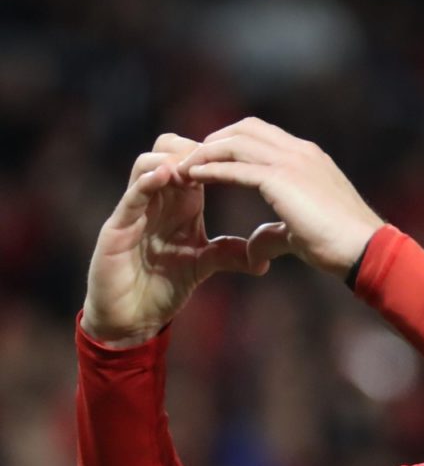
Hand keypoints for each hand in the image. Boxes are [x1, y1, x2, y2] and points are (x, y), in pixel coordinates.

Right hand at [82, 134, 266, 346]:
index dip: (216, 155)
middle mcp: (157, 199)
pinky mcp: (116, 228)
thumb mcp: (204, 264)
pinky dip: (146, 183)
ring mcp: (135, 210)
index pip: (195, 161)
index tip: (241, 157)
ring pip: (146, 164)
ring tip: (192, 166)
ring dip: (170, 159)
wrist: (132, 317)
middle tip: (215, 158)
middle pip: (168, 150)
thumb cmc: (164, 285)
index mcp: (181, 202)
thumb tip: (265, 259)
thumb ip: (230, 254)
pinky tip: (166, 177)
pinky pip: (130, 197)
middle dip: (192, 148)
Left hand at [179, 118, 383, 275]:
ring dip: (205, 152)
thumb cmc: (339, 245)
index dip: (232, 143)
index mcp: (308, 158)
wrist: (363, 249)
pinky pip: (235, 166)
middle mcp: (299, 152)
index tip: (209, 159)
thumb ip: (273, 235)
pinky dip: (210, 169)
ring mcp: (291, 161)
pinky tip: (192, 177)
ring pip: (236, 142)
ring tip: (182, 166)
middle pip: (245, 128)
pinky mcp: (280, 179)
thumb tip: (253, 250)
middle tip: (190, 158)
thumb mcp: (299, 235)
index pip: (262, 135)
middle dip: (214, 140)